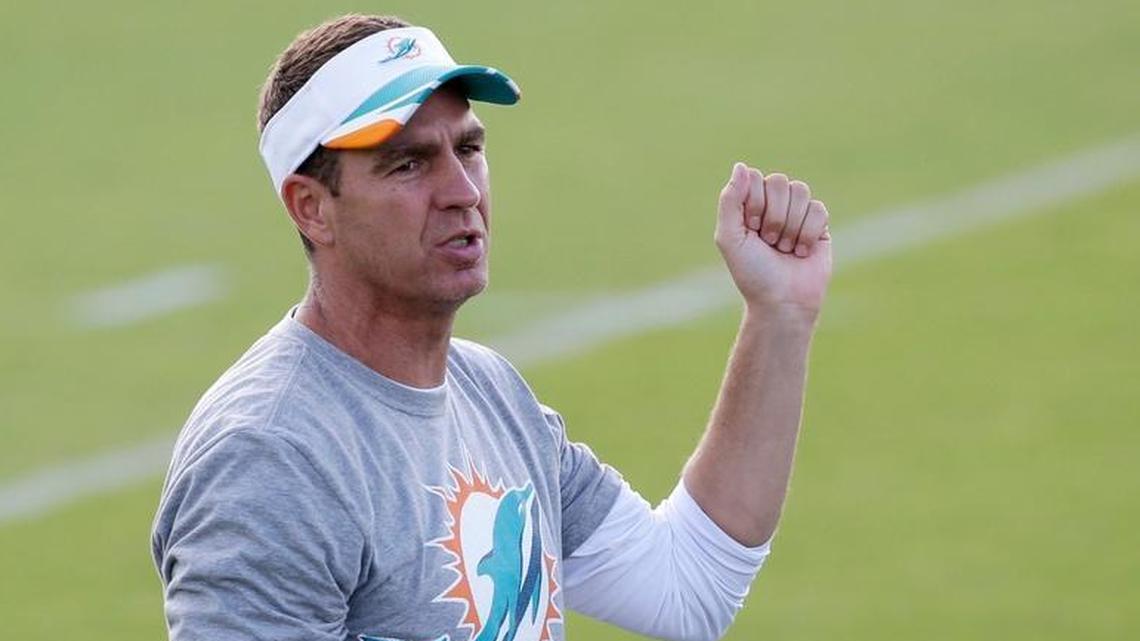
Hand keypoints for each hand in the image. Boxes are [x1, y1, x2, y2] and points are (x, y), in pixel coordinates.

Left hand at [715, 163, 832, 316]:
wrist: (782, 301)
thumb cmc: (752, 272)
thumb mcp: (729, 237)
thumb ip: (730, 200)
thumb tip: (741, 165)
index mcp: (748, 204)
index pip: (753, 178)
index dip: (754, 202)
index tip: (751, 228)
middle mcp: (772, 204)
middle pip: (778, 182)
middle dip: (773, 216)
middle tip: (768, 242)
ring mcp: (797, 212)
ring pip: (800, 191)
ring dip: (790, 225)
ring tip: (784, 248)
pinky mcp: (819, 223)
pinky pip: (818, 208)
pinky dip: (808, 233)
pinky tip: (801, 252)